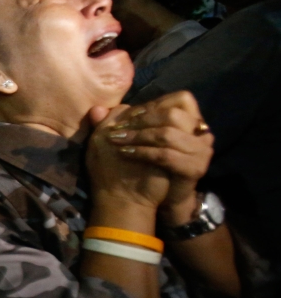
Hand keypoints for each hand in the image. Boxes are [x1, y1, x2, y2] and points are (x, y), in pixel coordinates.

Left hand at [102, 91, 213, 224]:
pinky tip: (126, 154)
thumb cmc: (143, 166)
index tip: (128, 116)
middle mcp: (201, 133)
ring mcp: (201, 150)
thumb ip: (119, 122)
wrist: (153, 198)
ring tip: (118, 141)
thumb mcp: (133, 140)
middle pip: (173, 114)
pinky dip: (143, 152)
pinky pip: (166, 155)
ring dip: (139, 136)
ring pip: (167, 134)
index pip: (181, 99)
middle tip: (118, 129)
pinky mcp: (194, 168)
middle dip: (142, 120)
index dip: (152, 105)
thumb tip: (95, 109)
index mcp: (191, 121)